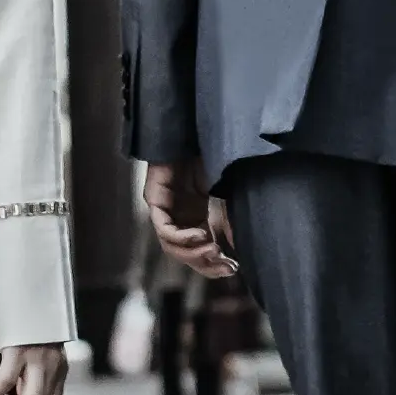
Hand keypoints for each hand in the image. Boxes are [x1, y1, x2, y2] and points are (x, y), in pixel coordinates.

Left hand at [144, 158, 239, 278]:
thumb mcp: (226, 192)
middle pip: (185, 252)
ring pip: (172, 245)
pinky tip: (201, 235)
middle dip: (205, 264)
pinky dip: (181, 237)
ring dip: (193, 254)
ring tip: (214, 251)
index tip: (233, 268)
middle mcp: (178, 214)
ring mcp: (165, 207)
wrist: (195, 126)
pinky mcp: (155, 197)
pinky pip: (163, 227)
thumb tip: (240, 249)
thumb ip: (229, 219)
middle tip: (225, 267)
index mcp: (195, 215)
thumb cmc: (211, 153)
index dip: (214, 264)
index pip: (200, 250)